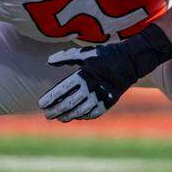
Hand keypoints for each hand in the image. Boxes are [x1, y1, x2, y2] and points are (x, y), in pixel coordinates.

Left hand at [39, 26, 171, 121]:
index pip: (63, 90)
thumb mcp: (84, 53)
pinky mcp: (109, 101)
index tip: (41, 103)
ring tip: (59, 118)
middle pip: (69, 103)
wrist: (129, 62)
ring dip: (68, 116)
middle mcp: (92, 87)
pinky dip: (84, 116)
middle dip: (56, 110)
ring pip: (81, 111)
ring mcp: (101, 96)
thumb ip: (66, 58)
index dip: (51, 98)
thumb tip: (49, 61)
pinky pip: (94, 113)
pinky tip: (76, 117)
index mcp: (84, 75)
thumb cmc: (104, 56)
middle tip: (47, 114)